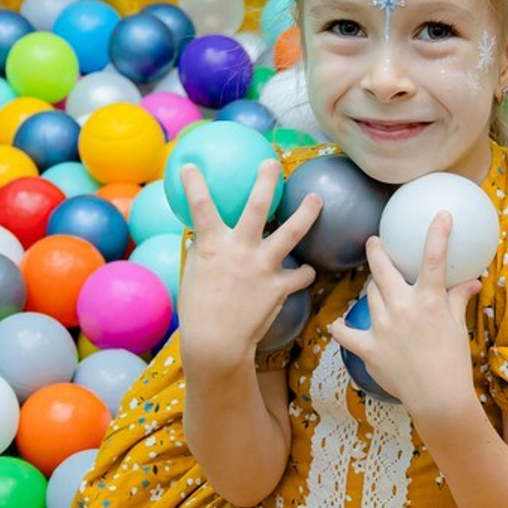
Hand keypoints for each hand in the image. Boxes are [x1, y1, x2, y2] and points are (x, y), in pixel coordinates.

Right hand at [177, 159, 321, 372]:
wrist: (217, 343)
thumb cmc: (198, 311)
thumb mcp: (194, 276)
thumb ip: (204, 251)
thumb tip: (204, 235)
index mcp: (213, 246)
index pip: (200, 207)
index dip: (194, 184)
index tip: (192, 166)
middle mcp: (240, 249)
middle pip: (257, 206)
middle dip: (266, 180)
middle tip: (273, 164)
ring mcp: (263, 266)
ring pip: (292, 232)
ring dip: (307, 213)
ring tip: (316, 199)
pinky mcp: (280, 287)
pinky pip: (300, 275)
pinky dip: (305, 273)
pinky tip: (309, 271)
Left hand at [329, 211, 480, 418]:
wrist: (438, 398)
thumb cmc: (453, 362)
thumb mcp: (457, 326)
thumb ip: (457, 299)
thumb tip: (471, 281)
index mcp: (428, 300)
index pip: (433, 258)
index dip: (437, 233)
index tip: (440, 214)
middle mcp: (402, 307)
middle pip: (382, 270)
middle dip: (376, 251)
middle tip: (373, 242)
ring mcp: (382, 327)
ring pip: (369, 295)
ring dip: (371, 289)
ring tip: (373, 286)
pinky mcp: (368, 348)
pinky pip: (345, 333)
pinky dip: (341, 327)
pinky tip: (339, 323)